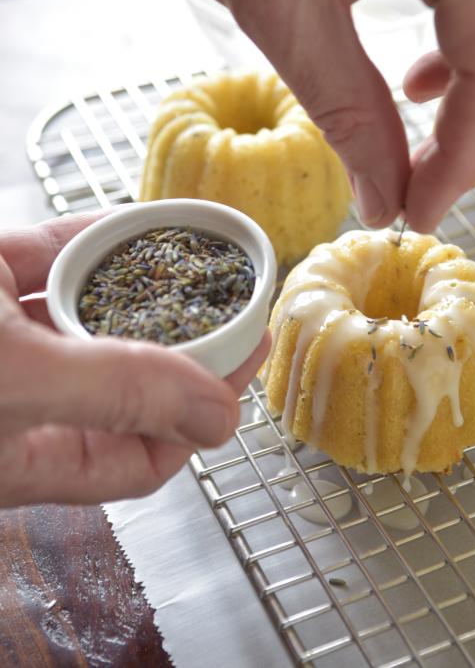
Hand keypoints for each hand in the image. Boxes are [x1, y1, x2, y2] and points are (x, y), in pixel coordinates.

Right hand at [0, 214, 269, 506]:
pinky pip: (49, 257)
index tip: (245, 362)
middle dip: (184, 344)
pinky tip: (132, 224)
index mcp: (23, 455)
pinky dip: (90, 239)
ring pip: (89, 314)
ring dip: (142, 287)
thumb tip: (216, 417)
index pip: (137, 456)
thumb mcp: (15, 380)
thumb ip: (114, 395)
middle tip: (239, 308)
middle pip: (124, 381)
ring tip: (199, 262)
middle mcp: (19, 399)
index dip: (200, 418)